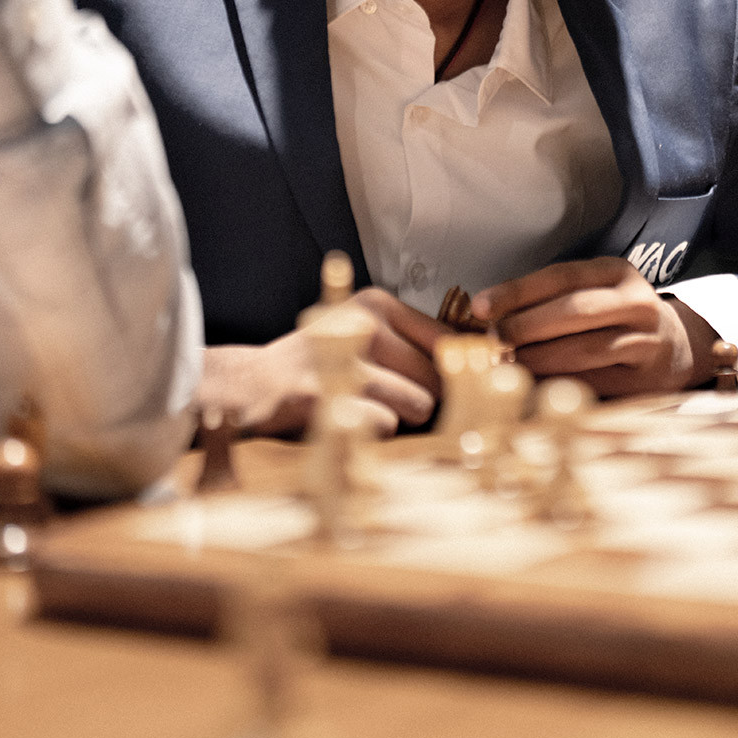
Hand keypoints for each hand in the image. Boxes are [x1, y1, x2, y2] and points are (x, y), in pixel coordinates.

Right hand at [197, 288, 444, 437]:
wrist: (250, 387)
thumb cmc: (320, 366)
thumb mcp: (368, 338)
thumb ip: (421, 346)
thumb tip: (487, 364)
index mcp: (377, 305)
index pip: (450, 341)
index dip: (458, 370)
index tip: (451, 386)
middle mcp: (362, 324)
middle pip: (438, 377)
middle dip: (425, 399)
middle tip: (387, 400)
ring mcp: (343, 359)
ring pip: (418, 404)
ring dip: (399, 417)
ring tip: (364, 408)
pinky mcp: (323, 397)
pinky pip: (384, 425)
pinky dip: (371, 432)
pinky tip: (346, 420)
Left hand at [474, 257, 718, 397]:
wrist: (676, 347)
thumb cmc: (615, 318)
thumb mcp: (592, 294)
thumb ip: (550, 301)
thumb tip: (489, 318)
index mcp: (617, 272)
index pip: (561, 276)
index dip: (517, 291)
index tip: (481, 307)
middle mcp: (636, 302)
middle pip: (573, 311)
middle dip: (525, 327)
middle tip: (492, 342)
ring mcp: (644, 341)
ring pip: (583, 350)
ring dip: (537, 359)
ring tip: (507, 364)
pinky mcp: (644, 378)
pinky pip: (594, 381)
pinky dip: (559, 383)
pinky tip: (535, 384)